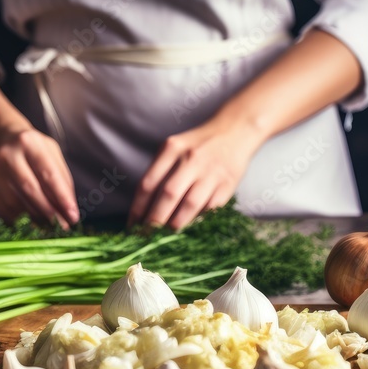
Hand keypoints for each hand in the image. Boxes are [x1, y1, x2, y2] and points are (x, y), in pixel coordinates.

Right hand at [0, 127, 79, 228]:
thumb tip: (68, 211)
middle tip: (61, 226)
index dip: (62, 198)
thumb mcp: (52, 156)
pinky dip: (19, 220)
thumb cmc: (34, 150)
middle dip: (48, 212)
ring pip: (15, 202)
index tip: (72, 216)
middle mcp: (8, 155)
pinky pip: (4, 209)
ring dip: (35, 218)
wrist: (3, 140)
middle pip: (29, 189)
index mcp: (29, 143)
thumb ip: (62, 181)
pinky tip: (31, 223)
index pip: (48, 174)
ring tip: (49, 226)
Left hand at [128, 121, 260, 229]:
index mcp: (172, 148)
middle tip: (145, 237)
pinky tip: (187, 228)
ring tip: (164, 237)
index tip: (132, 226)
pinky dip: (196, 221)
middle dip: (154, 221)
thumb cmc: (198, 144)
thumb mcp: (175, 147)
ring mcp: (211, 172)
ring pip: (189, 205)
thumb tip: (143, 209)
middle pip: (168, 195)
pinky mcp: (227, 184)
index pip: (148, 183)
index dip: (137, 209)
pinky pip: (209, 209)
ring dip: (175, 225)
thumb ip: (160, 171)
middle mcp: (191, 159)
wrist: (235, 131)